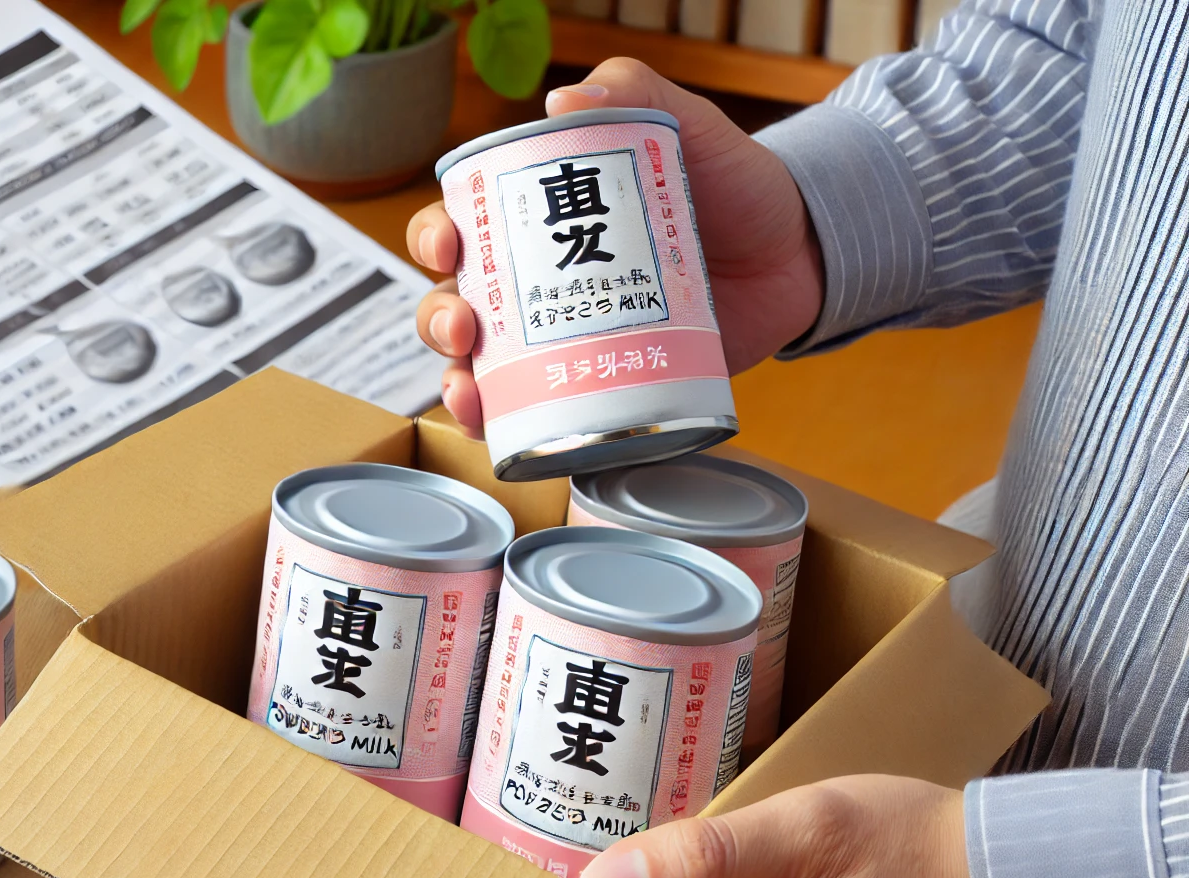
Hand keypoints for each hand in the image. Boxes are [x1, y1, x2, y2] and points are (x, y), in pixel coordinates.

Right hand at [407, 59, 822, 436]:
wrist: (797, 255)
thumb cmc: (734, 185)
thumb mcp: (685, 124)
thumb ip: (633, 92)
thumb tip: (564, 99)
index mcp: (541, 217)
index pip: (464, 223)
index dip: (436, 235)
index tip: (449, 244)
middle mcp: (540, 279)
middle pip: (457, 301)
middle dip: (440, 318)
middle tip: (464, 328)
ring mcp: (566, 337)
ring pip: (482, 365)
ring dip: (457, 381)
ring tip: (470, 390)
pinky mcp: (600, 381)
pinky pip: (537, 412)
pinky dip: (504, 425)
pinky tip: (495, 427)